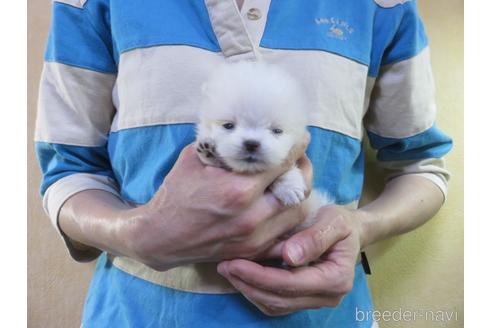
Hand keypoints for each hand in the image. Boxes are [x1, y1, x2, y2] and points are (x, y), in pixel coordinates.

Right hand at [124, 135, 311, 270]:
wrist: (160, 237)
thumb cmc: (176, 193)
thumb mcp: (195, 158)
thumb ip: (226, 145)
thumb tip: (248, 132)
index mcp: (238, 190)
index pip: (281, 163)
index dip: (295, 148)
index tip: (301, 138)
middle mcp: (252, 217)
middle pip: (298, 189)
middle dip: (302, 169)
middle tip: (297, 159)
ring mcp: (254, 238)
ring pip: (297, 211)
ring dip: (297, 192)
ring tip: (289, 180)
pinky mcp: (253, 250)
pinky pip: (285, 229)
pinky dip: (286, 213)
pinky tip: (278, 201)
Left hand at [217, 205, 368, 315]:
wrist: (350, 231)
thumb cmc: (342, 223)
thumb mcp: (333, 220)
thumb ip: (314, 237)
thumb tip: (289, 257)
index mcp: (336, 279)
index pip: (291, 284)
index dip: (259, 276)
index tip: (233, 263)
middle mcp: (327, 297)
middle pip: (280, 299)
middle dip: (248, 284)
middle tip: (223, 265)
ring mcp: (316, 301)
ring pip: (276, 306)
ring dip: (249, 290)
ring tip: (228, 270)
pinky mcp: (305, 299)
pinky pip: (277, 304)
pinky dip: (256, 292)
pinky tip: (242, 275)